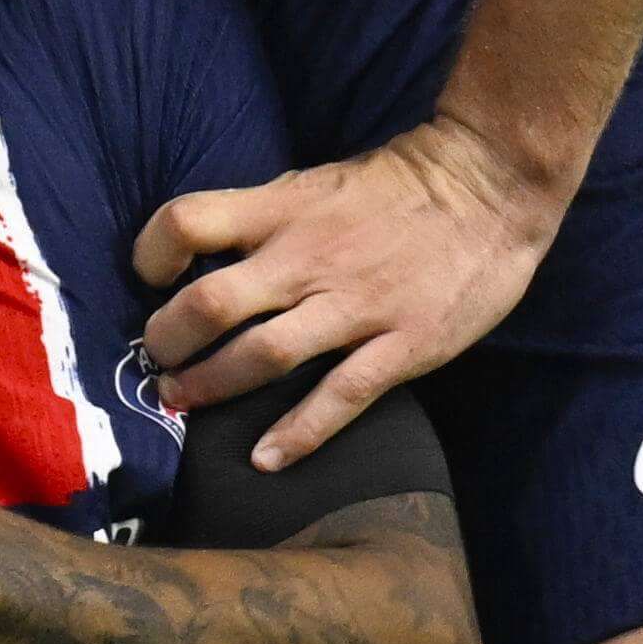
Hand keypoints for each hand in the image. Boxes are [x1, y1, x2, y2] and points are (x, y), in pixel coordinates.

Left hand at [133, 117, 571, 464]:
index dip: (152, 252)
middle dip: (168, 341)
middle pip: (210, 304)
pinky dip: (296, 435)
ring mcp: (355, 305)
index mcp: (285, 209)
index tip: (150, 277)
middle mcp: (308, 257)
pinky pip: (339, 397)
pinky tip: (265, 460)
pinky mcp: (402, 344)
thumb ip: (268, 217)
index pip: (188, 222)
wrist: (492, 186)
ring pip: (261, 356)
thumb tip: (208, 252)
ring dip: (210, 386)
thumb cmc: (402, 185)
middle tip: (156, 361)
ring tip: (181, 401)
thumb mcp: (319, 183)